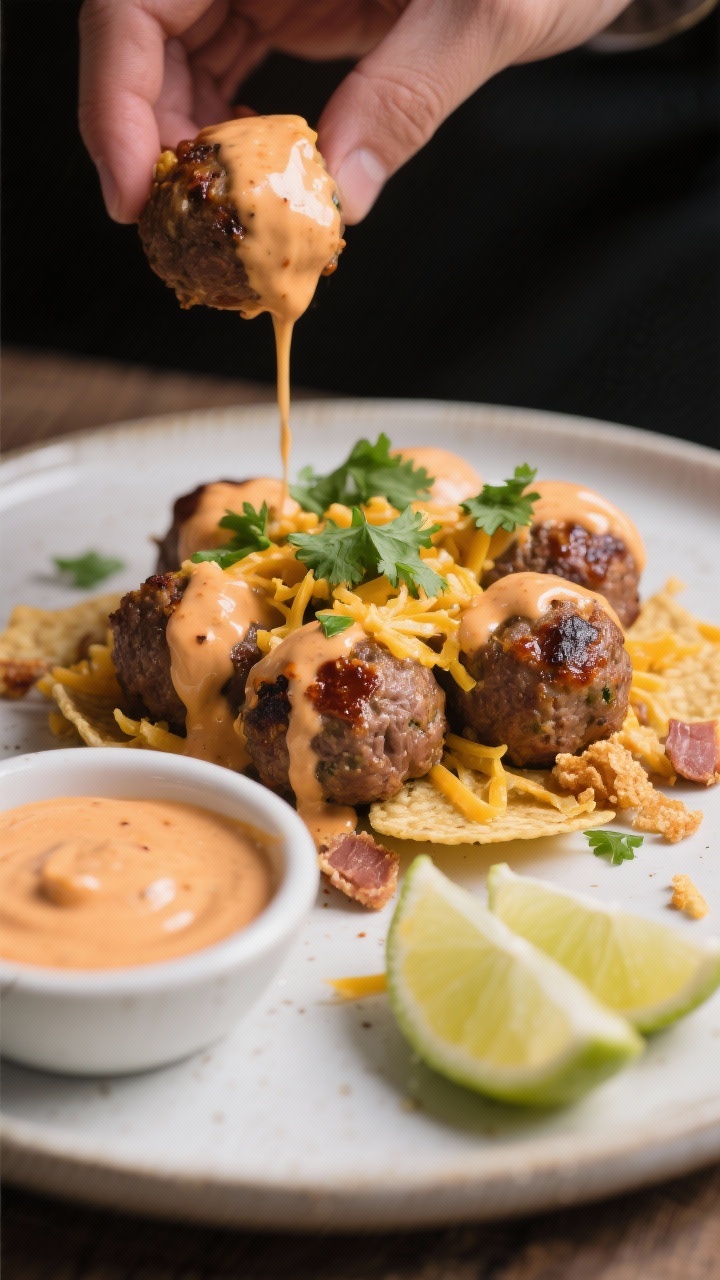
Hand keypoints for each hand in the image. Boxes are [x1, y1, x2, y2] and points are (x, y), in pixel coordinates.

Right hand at [79, 0, 630, 225]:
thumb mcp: (486, 11)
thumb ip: (407, 96)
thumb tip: (338, 197)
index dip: (115, 92)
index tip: (135, 185)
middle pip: (144, 30)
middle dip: (144, 131)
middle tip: (174, 222)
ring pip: (177, 55)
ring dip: (183, 142)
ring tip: (214, 215)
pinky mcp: (290, 3)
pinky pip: (225, 66)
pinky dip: (224, 132)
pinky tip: (247, 181)